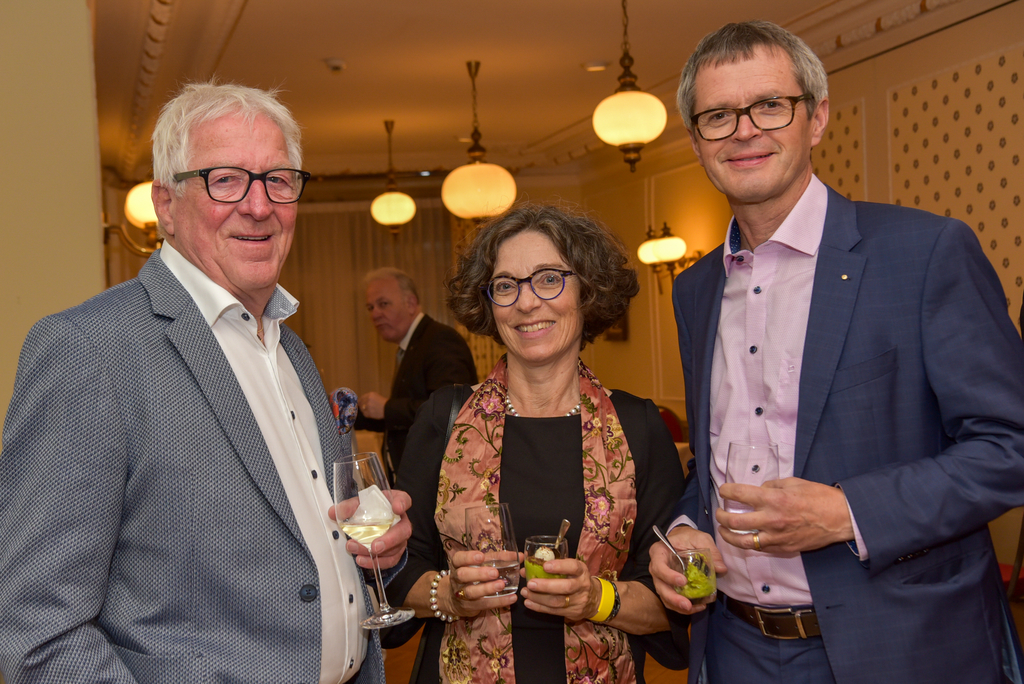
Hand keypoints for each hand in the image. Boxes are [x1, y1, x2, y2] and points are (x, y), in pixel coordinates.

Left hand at [330, 489, 411, 569]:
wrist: (372, 521)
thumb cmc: (370, 509)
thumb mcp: (359, 504)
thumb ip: (348, 507)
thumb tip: (333, 512)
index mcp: (395, 503)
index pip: (404, 499)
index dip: (402, 503)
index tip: (396, 507)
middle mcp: (401, 520)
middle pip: (403, 530)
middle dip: (389, 540)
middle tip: (374, 546)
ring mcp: (400, 537)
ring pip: (395, 548)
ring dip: (376, 554)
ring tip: (358, 552)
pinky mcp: (395, 551)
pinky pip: (390, 560)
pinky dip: (376, 562)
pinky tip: (362, 560)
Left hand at [358, 391, 386, 419]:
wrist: (388, 409)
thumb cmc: (384, 402)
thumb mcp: (377, 396)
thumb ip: (370, 397)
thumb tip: (364, 400)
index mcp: (370, 395)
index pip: (361, 398)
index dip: (360, 401)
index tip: (360, 403)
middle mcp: (367, 400)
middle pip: (360, 403)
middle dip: (361, 405)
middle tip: (364, 408)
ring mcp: (367, 407)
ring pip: (362, 409)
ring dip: (364, 410)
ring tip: (368, 411)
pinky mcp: (368, 413)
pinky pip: (364, 414)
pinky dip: (366, 414)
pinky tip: (370, 414)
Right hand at [443, 550, 518, 617]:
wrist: (455, 599)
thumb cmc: (472, 576)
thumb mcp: (479, 565)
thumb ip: (497, 559)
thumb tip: (520, 556)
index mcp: (458, 565)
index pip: (459, 558)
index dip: (468, 557)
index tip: (481, 556)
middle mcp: (457, 579)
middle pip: (463, 575)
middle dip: (479, 573)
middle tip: (495, 573)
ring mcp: (462, 594)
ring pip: (471, 591)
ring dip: (487, 588)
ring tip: (501, 585)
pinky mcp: (470, 606)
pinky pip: (484, 604)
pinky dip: (498, 601)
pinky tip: (511, 598)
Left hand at [519, 558, 598, 621]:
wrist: (594, 598)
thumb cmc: (576, 579)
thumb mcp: (570, 569)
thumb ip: (551, 568)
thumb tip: (525, 570)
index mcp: (581, 571)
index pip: (573, 567)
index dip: (560, 566)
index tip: (545, 566)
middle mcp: (582, 585)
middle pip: (565, 587)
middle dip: (546, 586)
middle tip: (530, 583)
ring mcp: (578, 601)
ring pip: (558, 601)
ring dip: (539, 598)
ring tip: (526, 593)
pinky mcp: (573, 613)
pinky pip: (554, 611)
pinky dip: (539, 607)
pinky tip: (529, 603)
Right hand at [650, 525, 724, 614]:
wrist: (683, 539)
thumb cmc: (689, 537)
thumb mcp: (701, 538)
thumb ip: (711, 551)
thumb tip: (721, 569)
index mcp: (659, 552)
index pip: (659, 566)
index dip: (668, 576)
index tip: (683, 581)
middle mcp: (656, 567)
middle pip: (660, 585)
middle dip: (673, 598)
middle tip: (687, 605)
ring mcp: (661, 578)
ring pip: (664, 596)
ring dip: (677, 606)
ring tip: (694, 609)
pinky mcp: (668, 586)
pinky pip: (671, 600)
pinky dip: (681, 607)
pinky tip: (697, 607)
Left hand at [716, 477, 853, 553]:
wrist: (841, 518)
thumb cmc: (819, 497)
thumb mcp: (793, 483)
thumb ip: (771, 486)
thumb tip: (757, 489)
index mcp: (774, 499)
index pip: (740, 494)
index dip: (727, 491)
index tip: (724, 490)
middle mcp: (772, 520)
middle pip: (734, 522)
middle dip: (721, 517)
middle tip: (719, 512)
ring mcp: (777, 537)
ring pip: (743, 542)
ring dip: (728, 535)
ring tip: (723, 530)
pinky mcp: (783, 548)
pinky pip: (760, 548)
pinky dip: (748, 543)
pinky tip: (744, 538)